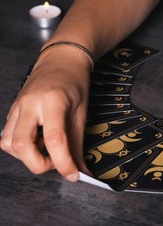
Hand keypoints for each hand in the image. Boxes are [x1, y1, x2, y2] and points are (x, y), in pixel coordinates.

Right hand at [0, 48, 90, 180]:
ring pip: (9, 143)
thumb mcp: (81, 113)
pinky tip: (37, 140)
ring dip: (27, 156)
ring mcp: (17, 107)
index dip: (63, 162)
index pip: (54, 139)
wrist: (61, 60)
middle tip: (57, 161)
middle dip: (39, 164)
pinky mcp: (12, 111)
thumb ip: (78, 144)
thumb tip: (80, 170)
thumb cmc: (74, 83)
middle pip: (21, 145)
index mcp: (53, 102)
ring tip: (47, 148)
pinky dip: (21, 147)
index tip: (72, 174)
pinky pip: (7, 136)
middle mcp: (30, 104)